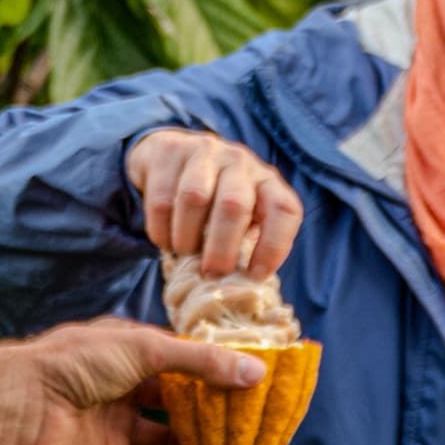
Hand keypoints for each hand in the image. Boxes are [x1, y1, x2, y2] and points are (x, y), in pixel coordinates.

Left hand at [13, 317, 267, 444]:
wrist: (24, 402)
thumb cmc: (79, 360)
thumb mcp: (146, 350)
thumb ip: (201, 364)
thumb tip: (256, 372)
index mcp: (134, 353)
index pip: (187, 363)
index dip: (220, 373)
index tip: (260, 385)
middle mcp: (128, 389)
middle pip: (181, 406)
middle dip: (218, 418)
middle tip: (260, 429)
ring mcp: (120, 427)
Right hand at [125, 126, 301, 278]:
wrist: (173, 155)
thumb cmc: (213, 200)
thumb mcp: (239, 218)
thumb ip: (244, 246)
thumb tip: (241, 294)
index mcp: (267, 182)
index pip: (284, 210)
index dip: (275, 246)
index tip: (255, 275)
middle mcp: (240, 161)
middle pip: (234, 205)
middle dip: (221, 248)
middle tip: (210, 273)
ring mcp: (205, 151)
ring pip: (194, 197)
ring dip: (186, 237)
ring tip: (184, 254)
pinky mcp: (170, 150)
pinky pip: (162, 197)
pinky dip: (161, 229)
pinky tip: (164, 240)